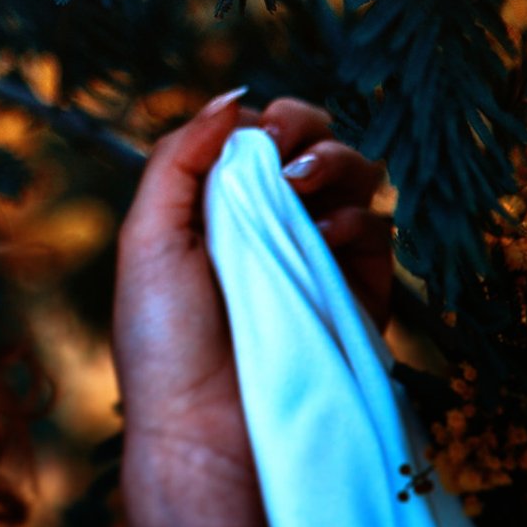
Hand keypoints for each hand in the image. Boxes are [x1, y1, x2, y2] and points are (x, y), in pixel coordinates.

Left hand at [112, 91, 391, 526]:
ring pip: (355, 177)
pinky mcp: (355, 294)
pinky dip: (357, 219)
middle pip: (313, 143)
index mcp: (213, 206)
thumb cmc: (163, 337)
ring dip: (335, 162)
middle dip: (305, 127)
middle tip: (284, 152)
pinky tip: (324, 234)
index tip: (254, 133)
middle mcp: (267, 224)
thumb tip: (233, 98)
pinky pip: (379, 233)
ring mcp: (315, 256)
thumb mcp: (147, 235)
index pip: (255, 136)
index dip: (262, 121)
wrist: (202, 428)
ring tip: (300, 186)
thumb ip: (181, 157)